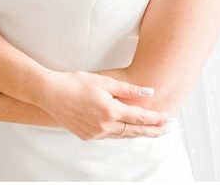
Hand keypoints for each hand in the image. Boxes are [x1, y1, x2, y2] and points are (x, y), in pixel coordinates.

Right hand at [36, 69, 173, 140]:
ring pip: (122, 135)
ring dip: (138, 133)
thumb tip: (150, 92)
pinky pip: (110, 136)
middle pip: (135, 130)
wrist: (50, 93)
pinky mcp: (86, 136)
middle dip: (153, 130)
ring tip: (152, 130)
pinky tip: (128, 129)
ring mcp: (94, 133)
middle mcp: (104, 126)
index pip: (140, 117)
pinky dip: (121, 133)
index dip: (157, 118)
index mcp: (110, 111)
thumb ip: (129, 90)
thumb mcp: (106, 82)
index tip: (169, 118)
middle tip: (167, 128)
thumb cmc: (76, 83)